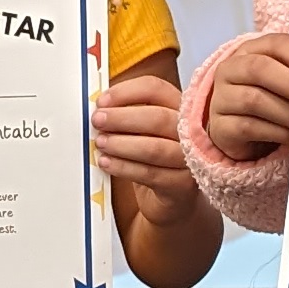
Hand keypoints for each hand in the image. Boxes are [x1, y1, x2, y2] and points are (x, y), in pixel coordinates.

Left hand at [94, 70, 200, 216]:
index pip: (155, 89)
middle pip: (157, 117)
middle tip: (97, 121)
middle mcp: (191, 131)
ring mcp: (190, 159)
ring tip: (101, 143)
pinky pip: (150, 174)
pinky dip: (124, 167)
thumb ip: (128, 115)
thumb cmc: (157, 157)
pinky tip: (107, 163)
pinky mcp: (182, 185)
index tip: (102, 101)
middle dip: (121, 118)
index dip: (125, 93)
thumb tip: (99, 108)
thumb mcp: (145, 130)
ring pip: (154, 148)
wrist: (175, 198)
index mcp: (180, 108)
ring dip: (122, 144)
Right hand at [200, 33, 288, 163]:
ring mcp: (221, 98)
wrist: (239, 131)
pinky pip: (248, 127)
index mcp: (250, 50)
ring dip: (287, 112)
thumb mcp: (284, 81)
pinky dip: (275, 132)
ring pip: (254, 100)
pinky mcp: (221, 126)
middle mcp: (230, 69)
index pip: (276, 44)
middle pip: (260, 69)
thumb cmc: (270, 99)